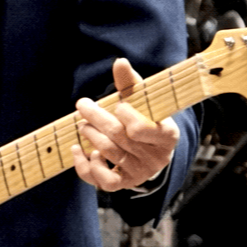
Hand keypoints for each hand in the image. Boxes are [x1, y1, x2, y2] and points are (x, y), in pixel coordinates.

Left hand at [73, 57, 178, 192]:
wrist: (150, 148)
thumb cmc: (145, 118)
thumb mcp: (142, 100)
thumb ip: (130, 83)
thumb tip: (119, 62)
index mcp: (167, 135)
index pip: (140, 128)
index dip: (125, 115)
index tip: (117, 104)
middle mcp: (157, 158)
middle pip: (118, 137)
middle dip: (96, 118)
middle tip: (82, 105)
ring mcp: (141, 173)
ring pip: (108, 153)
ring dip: (90, 136)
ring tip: (82, 125)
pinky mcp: (124, 184)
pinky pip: (102, 180)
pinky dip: (85, 165)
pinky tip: (79, 150)